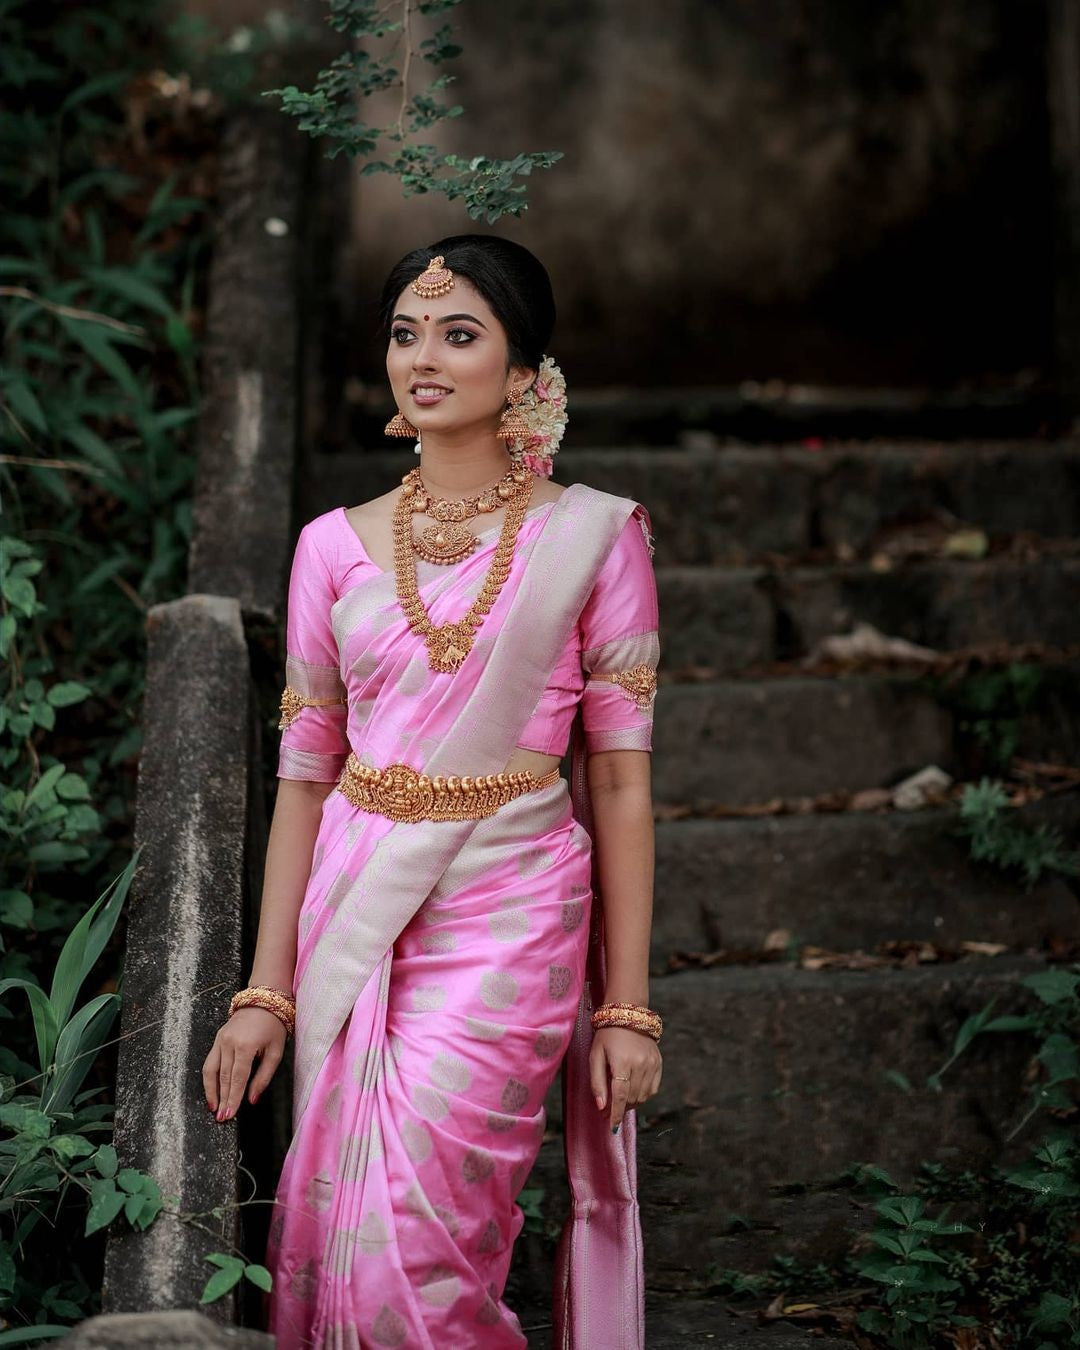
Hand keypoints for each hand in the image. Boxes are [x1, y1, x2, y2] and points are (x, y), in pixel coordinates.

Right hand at [201, 1007, 286, 1121]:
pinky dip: (209, 1078)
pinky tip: (211, 1090)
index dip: (232, 1098)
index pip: (237, 1079)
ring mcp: (221, 1040)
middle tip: (222, 1118)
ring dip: (212, 1091)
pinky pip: (210, 1062)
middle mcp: (229, 1043)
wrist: (264, 1002)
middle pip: (224, 1077)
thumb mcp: (276, 1052)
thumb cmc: (273, 1027)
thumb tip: (252, 1099)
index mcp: (246, 1046)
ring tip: (214, 1108)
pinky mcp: (217, 1039)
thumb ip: (264, 1077)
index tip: (229, 1115)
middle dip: (223, 1099)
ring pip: (212, 1071)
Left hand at [589, 1025, 661, 1133]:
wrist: (628, 1014)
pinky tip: (633, 1090)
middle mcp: (640, 1064)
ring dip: (631, 1103)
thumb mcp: (595, 1055)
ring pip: (643, 1096)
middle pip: (632, 1098)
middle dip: (620, 1109)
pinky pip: (653, 1089)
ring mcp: (652, 1064)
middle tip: (608, 1111)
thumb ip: (597, 1082)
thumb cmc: (607, 1035)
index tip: (611, 1127)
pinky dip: (643, 1095)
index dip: (616, 1114)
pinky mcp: (658, 1063)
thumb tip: (601, 1107)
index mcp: (622, 1061)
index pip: (620, 1096)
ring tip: (619, 1099)